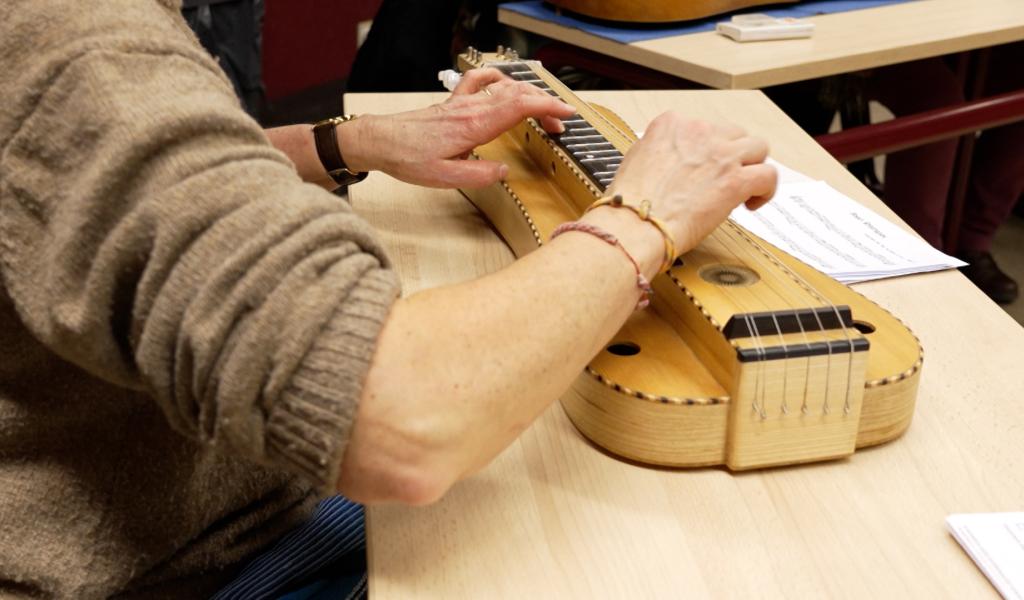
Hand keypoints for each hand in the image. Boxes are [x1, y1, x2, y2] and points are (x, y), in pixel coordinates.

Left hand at [339, 68, 576, 187]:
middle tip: (560, 125)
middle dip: (545, 106)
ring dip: (529, 96)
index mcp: (474, 126)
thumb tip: (504, 172)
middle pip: (518, 95)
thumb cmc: (408, 159)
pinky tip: (506, 85)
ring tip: (542, 113)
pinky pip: (481, 82)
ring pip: (504, 88)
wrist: (381, 141)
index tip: (567, 115)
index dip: (547, 107)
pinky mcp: (454, 103)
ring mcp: (463, 103)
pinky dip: (499, 80)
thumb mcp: (445, 178)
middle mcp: (471, 109)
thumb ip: (479, 175)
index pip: (519, 107)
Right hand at [602, 112, 776, 257]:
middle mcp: (698, 132)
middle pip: (733, 133)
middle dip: (731, 155)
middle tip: (723, 178)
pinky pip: (768, 175)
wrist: (635, 224)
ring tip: (744, 187)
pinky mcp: (736, 180)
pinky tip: (752, 202)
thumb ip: (657, 151)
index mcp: (670, 125)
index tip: (702, 167)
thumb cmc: (628, 203)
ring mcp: (720, 154)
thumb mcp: (635, 160)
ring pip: (758, 147)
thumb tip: (669, 161)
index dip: (706, 149)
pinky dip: (765, 189)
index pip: (701, 126)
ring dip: (752, 166)